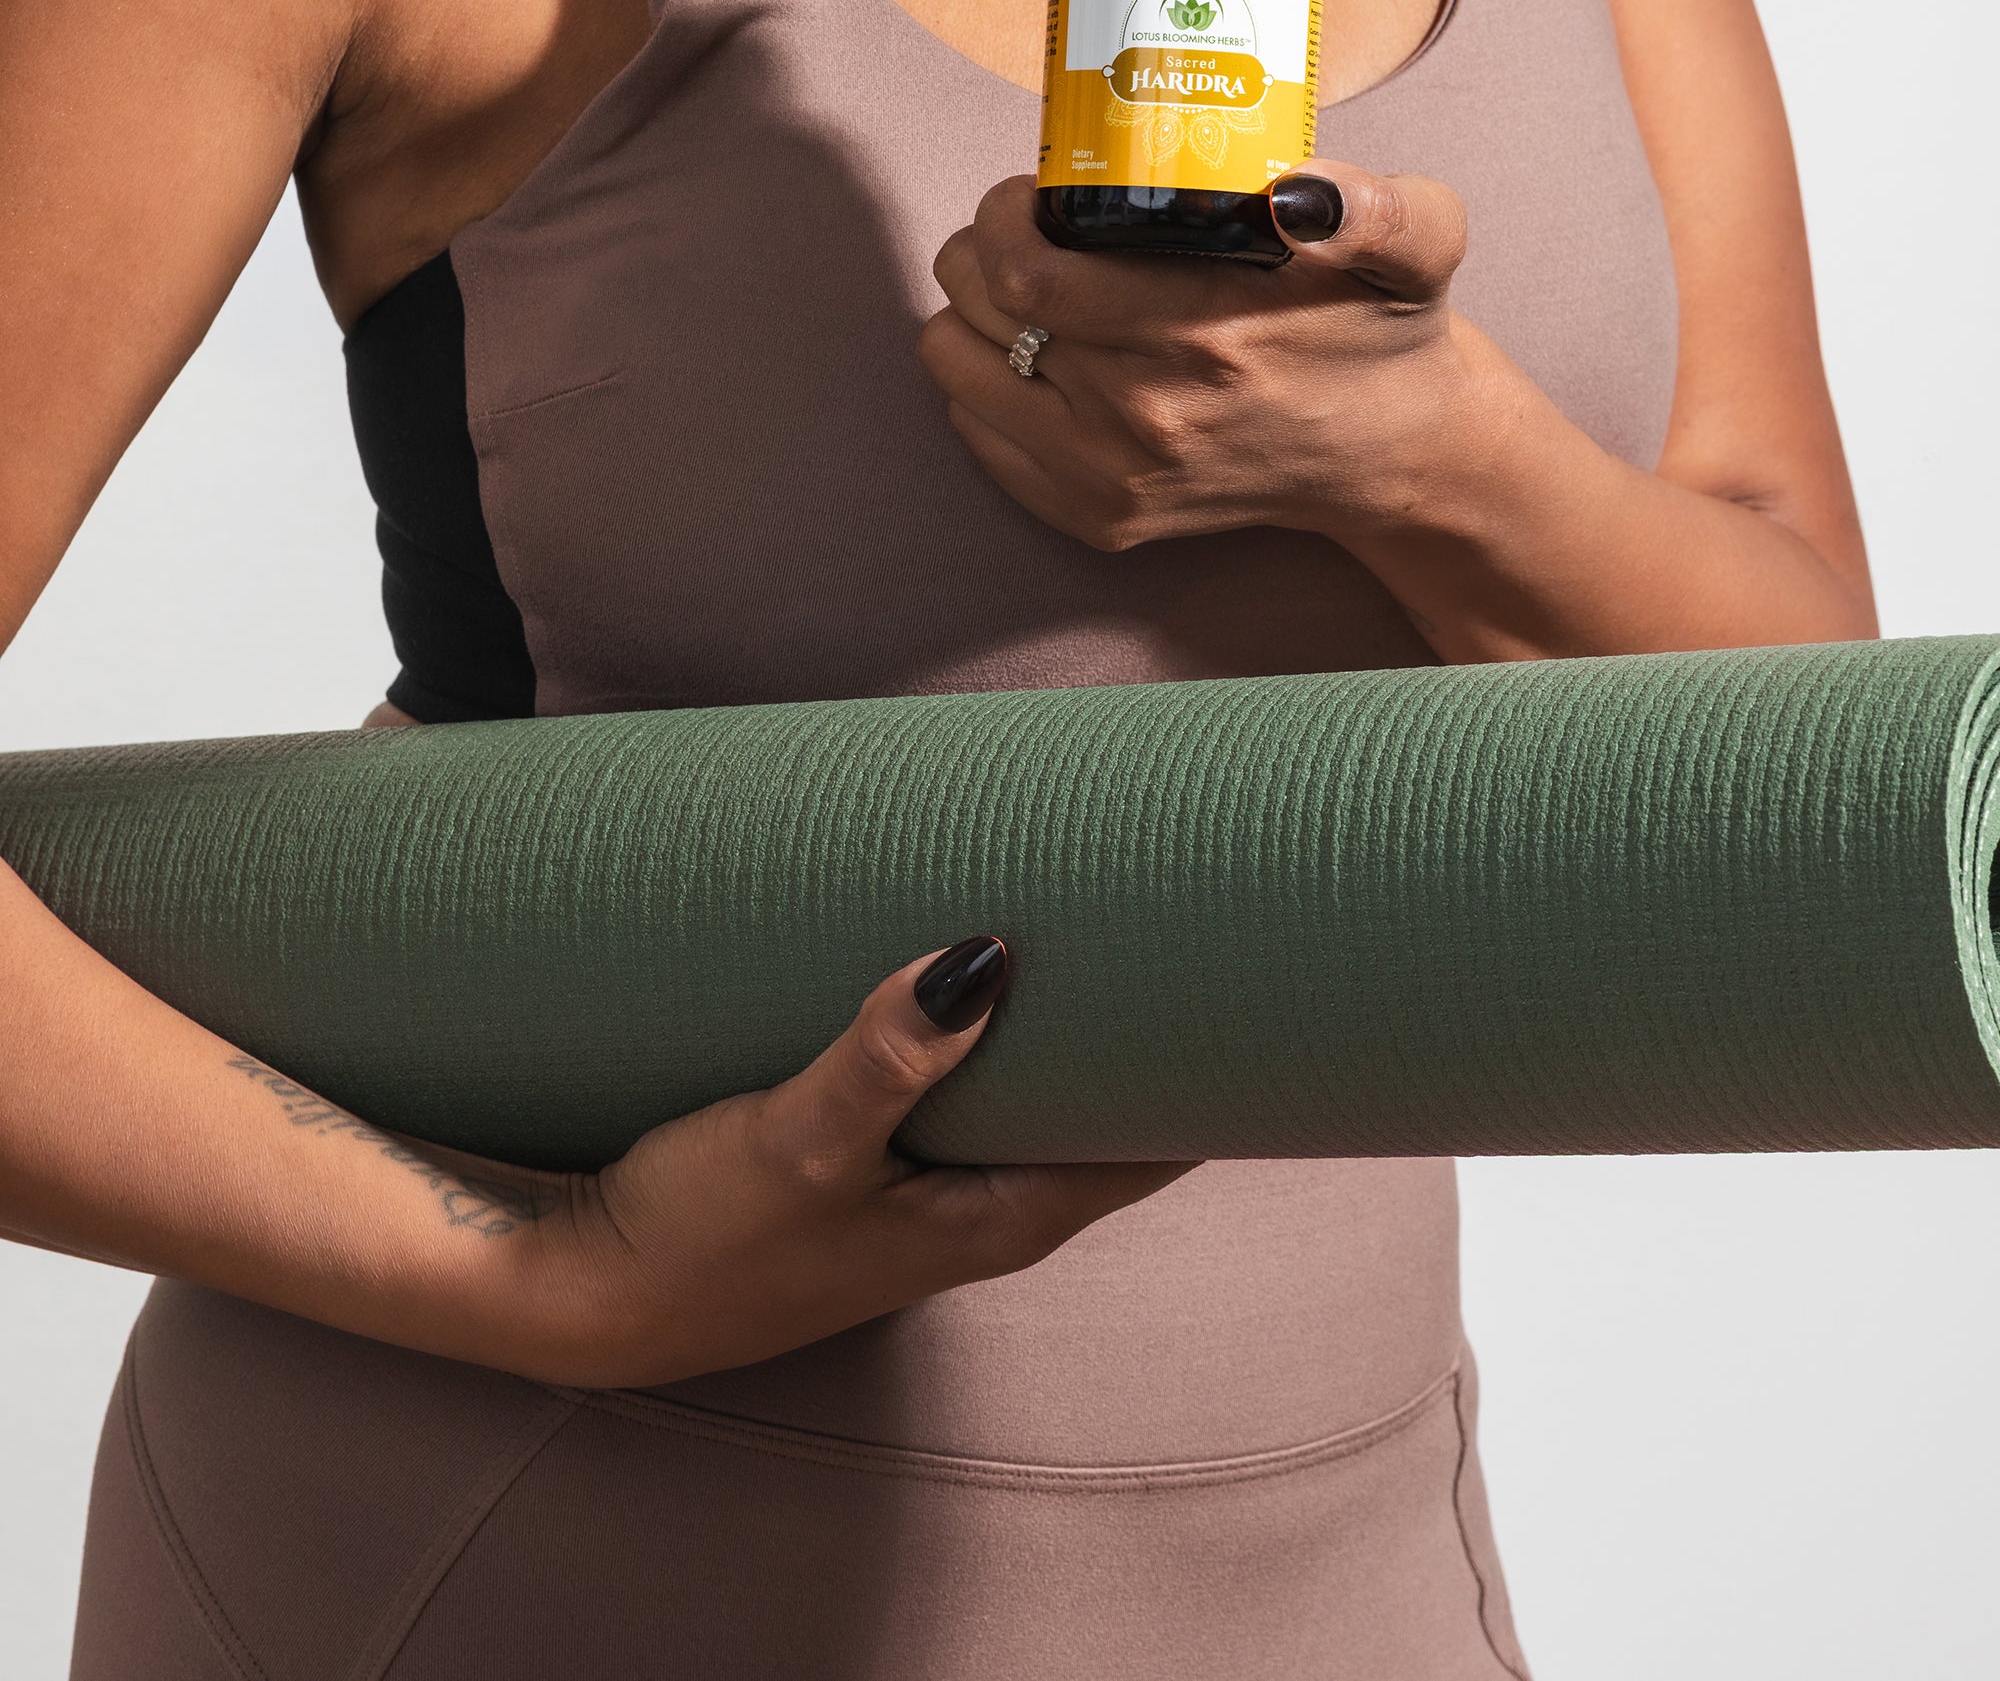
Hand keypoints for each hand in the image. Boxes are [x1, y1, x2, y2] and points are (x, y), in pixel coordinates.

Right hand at [498, 941, 1187, 1388]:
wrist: (582, 1293)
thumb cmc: (699, 1240)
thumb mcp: (796, 1142)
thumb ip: (889, 1058)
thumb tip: (989, 960)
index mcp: (992, 1224)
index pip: (1147, 1149)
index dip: (1208, 1075)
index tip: (1254, 979)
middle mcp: (969, 1213)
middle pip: (1096, 1116)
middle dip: (1144, 1032)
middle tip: (1184, 912)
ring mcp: (913, 1191)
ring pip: (1024, 1100)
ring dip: (1056, 1029)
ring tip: (1092, 918)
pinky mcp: (855, 1163)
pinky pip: (955, 1090)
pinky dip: (981, 1035)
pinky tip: (967, 973)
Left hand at [920, 166, 1482, 554]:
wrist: (1393, 454)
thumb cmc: (1382, 331)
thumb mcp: (1419, 245)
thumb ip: (1377, 210)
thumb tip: (1301, 194)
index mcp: (1204, 336)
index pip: (1028, 273)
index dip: (1002, 217)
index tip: (1030, 193)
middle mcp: (1146, 417)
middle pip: (980, 312)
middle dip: (983, 251)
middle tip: (1026, 231)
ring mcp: (1115, 478)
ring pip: (957, 370)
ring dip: (974, 316)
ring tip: (1027, 289)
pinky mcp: (1099, 518)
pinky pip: (978, 434)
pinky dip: (986, 384)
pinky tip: (1042, 356)